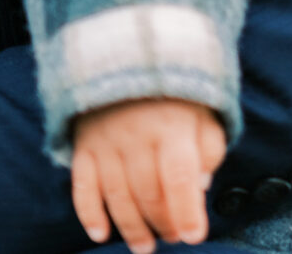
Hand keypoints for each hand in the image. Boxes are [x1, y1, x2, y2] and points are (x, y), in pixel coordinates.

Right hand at [69, 97, 225, 252]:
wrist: (127, 56)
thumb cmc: (176, 94)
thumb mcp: (205, 111)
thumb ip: (209, 148)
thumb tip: (201, 187)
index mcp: (172, 126)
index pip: (179, 177)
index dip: (187, 211)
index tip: (194, 237)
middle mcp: (136, 137)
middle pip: (148, 193)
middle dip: (163, 222)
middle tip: (173, 237)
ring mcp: (106, 143)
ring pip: (117, 196)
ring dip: (131, 227)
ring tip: (145, 246)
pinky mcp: (84, 148)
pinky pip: (82, 187)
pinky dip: (89, 214)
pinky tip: (100, 233)